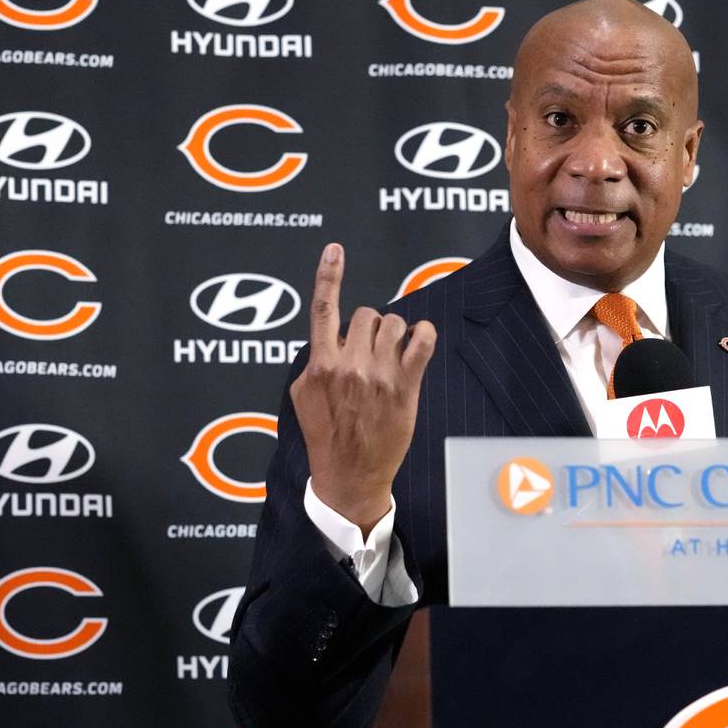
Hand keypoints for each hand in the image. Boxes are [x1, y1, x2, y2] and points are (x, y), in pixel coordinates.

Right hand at [290, 243, 436, 534]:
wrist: (349, 476)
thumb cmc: (327, 437)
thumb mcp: (303, 398)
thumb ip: (314, 364)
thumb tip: (326, 343)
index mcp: (319, 365)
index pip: (322, 310)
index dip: (328, 276)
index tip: (334, 251)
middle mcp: (348, 365)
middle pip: (367, 314)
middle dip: (372, 327)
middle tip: (372, 352)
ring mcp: (378, 375)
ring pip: (395, 323)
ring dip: (396, 334)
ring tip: (391, 357)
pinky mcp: (404, 387)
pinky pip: (422, 342)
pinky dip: (425, 335)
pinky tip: (420, 341)